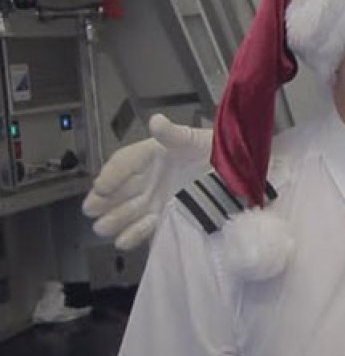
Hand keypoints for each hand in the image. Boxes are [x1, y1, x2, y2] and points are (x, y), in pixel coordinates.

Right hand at [83, 114, 212, 249]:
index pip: (122, 163)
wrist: (237, 174)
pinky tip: (135, 233)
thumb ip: (174, 134)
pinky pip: (140, 232)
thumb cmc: (214, 152)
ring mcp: (152, 202)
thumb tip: (157, 121)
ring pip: (121, 215)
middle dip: (101, 202)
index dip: (110, 175)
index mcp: (149, 156)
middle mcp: (146, 180)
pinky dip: (134, 234)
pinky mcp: (162, 221)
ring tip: (111, 224)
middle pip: (113, 193)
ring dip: (114, 220)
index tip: (101, 186)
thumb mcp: (196, 140)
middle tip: (95, 208)